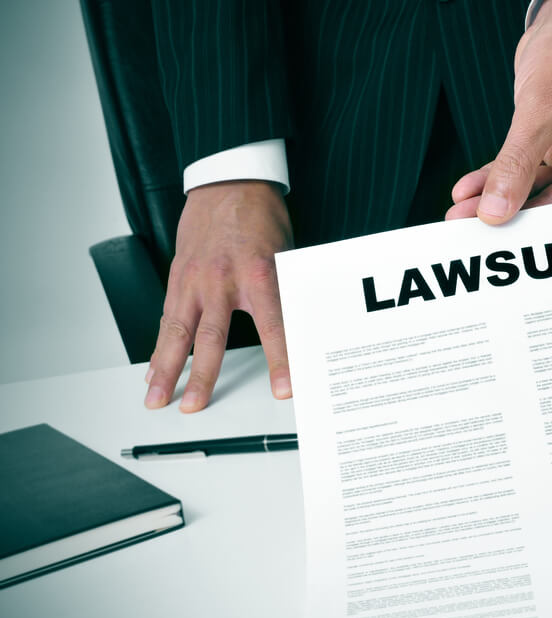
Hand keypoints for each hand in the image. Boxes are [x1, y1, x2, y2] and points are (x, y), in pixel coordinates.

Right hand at [145, 181, 293, 411]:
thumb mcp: (286, 254)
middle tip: (195, 407)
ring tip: (157, 397)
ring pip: (177, 332)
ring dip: (166, 369)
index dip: (280, 362)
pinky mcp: (178, 276)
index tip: (284, 390)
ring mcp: (195, 279)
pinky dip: (159, 345)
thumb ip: (286, 294)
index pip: (274, 328)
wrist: (228, 181)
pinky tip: (154, 367)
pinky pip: (167, 317)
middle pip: (212, 339)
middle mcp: (222, 281)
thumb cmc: (261, 217)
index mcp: (259, 275)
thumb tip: (301, 331)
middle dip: (203, 378)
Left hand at [446, 0, 551, 222]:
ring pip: (534, 193)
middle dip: (512, 216)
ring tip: (458, 215)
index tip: (508, 242)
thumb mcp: (542, 109)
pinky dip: (495, 178)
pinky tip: (465, 190)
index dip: (547, 229)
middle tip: (469, 232)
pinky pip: (522, 171)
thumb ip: (518, 163)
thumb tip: (494, 211)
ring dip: (496, 200)